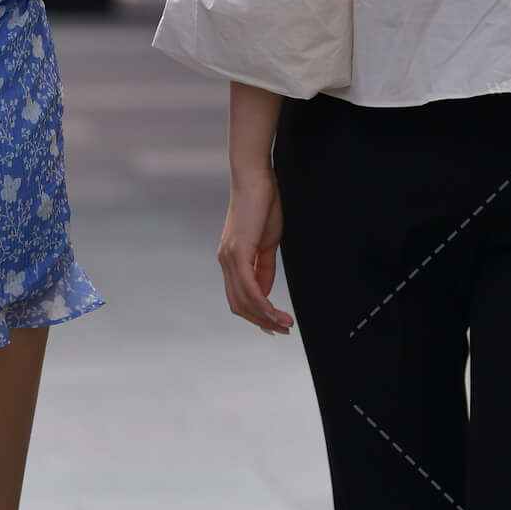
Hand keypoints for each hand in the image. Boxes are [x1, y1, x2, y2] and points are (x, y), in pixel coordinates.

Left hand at [218, 167, 292, 334]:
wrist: (256, 179)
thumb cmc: (263, 205)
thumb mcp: (267, 243)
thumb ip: (264, 267)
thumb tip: (265, 292)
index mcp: (231, 260)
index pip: (239, 297)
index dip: (256, 315)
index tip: (275, 325)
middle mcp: (225, 261)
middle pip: (238, 305)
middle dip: (261, 322)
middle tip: (283, 330)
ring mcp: (229, 258)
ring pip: (243, 301)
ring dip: (265, 317)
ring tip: (285, 324)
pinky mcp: (237, 252)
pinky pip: (249, 288)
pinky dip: (263, 304)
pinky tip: (275, 312)